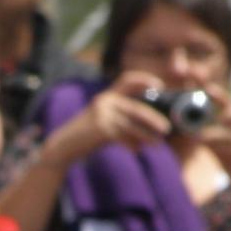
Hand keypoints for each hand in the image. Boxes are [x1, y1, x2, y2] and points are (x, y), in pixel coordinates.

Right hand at [44, 71, 169, 167]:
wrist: (63, 146)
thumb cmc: (85, 137)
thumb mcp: (102, 124)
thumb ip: (121, 124)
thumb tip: (146, 136)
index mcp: (105, 97)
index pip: (126, 80)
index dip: (143, 80)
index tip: (159, 85)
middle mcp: (104, 101)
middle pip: (135, 108)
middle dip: (153, 119)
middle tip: (166, 128)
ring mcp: (102, 114)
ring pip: (132, 125)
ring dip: (147, 135)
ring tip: (158, 144)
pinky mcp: (101, 128)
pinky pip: (123, 136)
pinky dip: (133, 144)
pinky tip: (138, 150)